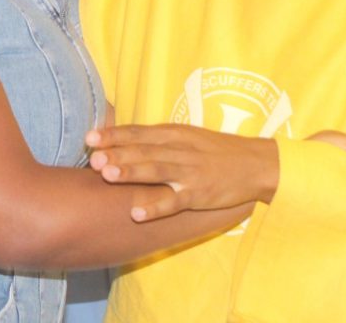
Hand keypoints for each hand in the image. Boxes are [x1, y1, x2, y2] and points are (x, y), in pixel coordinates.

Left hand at [84, 124, 276, 221]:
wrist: (256, 163)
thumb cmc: (215, 151)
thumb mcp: (186, 137)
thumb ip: (156, 139)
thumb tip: (121, 141)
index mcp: (174, 134)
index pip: (138, 132)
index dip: (113, 135)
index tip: (89, 137)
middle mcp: (179, 149)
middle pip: (144, 150)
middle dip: (117, 153)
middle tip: (92, 157)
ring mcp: (190, 172)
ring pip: (156, 170)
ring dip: (131, 172)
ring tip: (107, 175)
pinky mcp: (200, 194)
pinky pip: (175, 201)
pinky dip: (156, 207)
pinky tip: (137, 213)